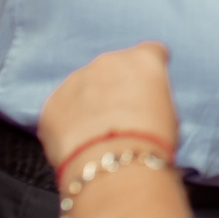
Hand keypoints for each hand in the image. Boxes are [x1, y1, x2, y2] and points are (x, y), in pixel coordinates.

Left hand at [37, 44, 178, 178]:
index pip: (150, 51)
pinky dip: (67, 122)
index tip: (148, 87)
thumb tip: (140, 103)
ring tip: (97, 134)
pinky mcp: (50, 105)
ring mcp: (74, 81)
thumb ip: (150, 96)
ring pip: (82, 87)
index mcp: (142, 60)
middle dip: (114, 85)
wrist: (113, 165)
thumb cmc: (150, 141)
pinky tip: (78, 143)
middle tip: (120, 116)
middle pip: (111, 67)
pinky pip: (61, 109)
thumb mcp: (168, 112)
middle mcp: (106, 62)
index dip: (149, 71)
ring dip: (88, 103)